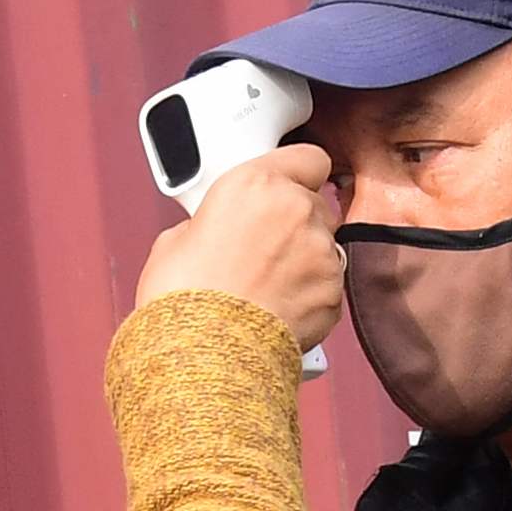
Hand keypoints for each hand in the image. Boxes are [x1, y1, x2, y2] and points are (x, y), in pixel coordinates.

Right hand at [136, 144, 343, 349]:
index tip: (290, 185)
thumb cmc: (184, 298)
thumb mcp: (177, 239)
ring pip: (325, 246)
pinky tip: (278, 309)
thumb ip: (211, 222)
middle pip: (316, 204)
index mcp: (257, 183)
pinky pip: (328, 286)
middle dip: (296, 222)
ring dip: (305, 260)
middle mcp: (297, 209)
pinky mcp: (334, 292)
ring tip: (267, 286)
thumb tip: (212, 233)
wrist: (204, 353)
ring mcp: (321, 252)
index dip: (299, 173)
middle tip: (265, 247)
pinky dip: (310, 296)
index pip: (308, 157)